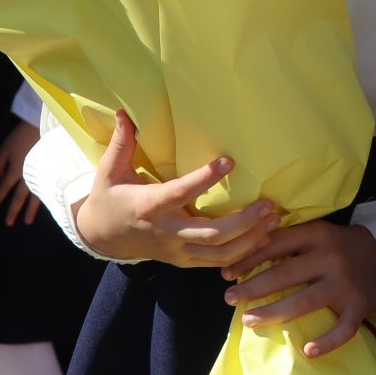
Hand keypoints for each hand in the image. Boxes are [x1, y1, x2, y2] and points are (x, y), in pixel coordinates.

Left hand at [0, 121, 40, 225]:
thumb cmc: (21, 136)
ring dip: (30, 210)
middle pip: (19, 197)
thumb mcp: (4, 148)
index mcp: (14, 169)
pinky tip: (44, 206)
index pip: (4, 187)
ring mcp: (39, 175)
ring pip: (34, 197)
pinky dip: (43, 200)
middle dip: (13, 210)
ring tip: (27, 222)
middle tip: (9, 223)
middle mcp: (27, 176)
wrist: (43, 127)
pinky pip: (45, 190)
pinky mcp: (49, 173)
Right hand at [72, 110, 277, 266]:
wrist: (102, 237)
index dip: (205, 178)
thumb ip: (121, 143)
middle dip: (243, 222)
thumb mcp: (109, 171)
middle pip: (211, 234)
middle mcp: (167, 231)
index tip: (229, 161)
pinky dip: (242, 253)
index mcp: (150, 206)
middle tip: (267, 204)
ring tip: (273, 220)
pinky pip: (217, 262)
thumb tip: (124, 112)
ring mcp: (177, 250)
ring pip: (220, 253)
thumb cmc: (109, 199)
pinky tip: (262, 238)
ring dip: (250, 239)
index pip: (181, 192)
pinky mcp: (184, 261)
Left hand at [220, 222, 375, 358]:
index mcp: (318, 236)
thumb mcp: (318, 233)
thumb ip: (290, 241)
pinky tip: (308, 351)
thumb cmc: (343, 245)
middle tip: (229, 298)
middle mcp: (330, 259)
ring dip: (274, 313)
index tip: (228, 272)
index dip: (249, 259)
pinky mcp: (360, 307)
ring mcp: (345, 285)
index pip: (277, 245)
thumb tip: (246, 255)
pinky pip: (343, 329)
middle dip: (253, 288)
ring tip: (248, 320)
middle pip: (286, 274)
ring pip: (305, 302)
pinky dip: (327, 341)